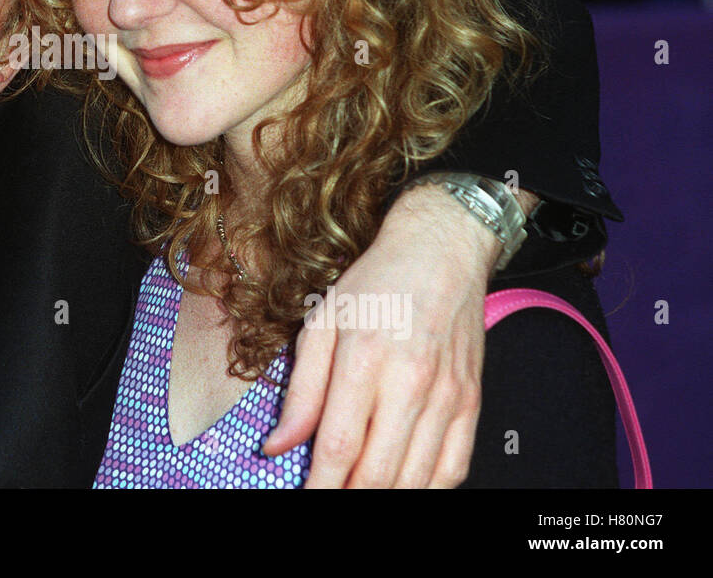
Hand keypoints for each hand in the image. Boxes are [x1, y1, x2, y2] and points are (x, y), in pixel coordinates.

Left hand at [263, 180, 527, 486]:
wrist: (442, 251)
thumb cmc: (377, 282)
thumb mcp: (322, 323)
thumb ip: (300, 391)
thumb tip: (277, 446)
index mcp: (363, 359)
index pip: (337, 447)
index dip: (319, 486)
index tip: (306, 497)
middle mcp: (410, 383)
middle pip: (378, 473)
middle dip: (349, 496)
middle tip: (329, 496)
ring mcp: (447, 397)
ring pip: (416, 480)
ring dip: (385, 495)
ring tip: (358, 489)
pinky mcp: (472, 403)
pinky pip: (453, 469)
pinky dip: (426, 488)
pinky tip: (402, 485)